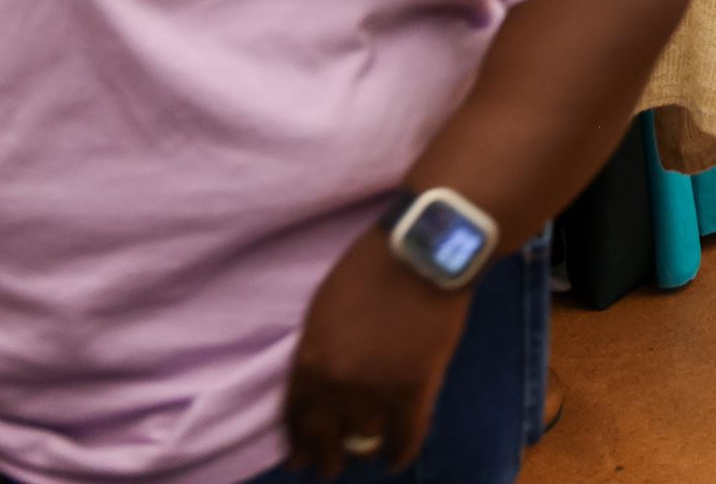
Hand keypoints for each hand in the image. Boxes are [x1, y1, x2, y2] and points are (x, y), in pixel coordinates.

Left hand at [284, 228, 472, 477]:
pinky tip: (396, 461)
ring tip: (365, 457)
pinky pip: (405, 436)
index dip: (297, 440)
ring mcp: (375, 389)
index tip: (298, 456)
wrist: (422, 253)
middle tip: (327, 470)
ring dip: (363, 452)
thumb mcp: (324, 308)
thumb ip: (317, 350)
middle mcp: (335, 384)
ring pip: (363, 439)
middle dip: (323, 458)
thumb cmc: (371, 268)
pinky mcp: (415, 390)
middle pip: (322, 436)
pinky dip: (400, 452)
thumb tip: (317, 381)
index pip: (293, 415)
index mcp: (308, 361)